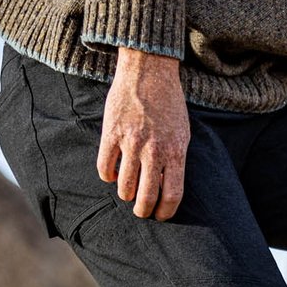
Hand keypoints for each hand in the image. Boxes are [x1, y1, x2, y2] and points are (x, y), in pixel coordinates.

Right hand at [98, 47, 189, 220]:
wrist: (148, 70)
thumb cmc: (169, 105)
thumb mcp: (182, 134)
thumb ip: (175, 161)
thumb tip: (165, 189)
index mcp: (175, 152)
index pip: (172, 195)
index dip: (166, 212)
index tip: (160, 216)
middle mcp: (154, 150)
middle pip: (147, 197)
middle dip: (143, 210)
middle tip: (140, 211)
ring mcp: (131, 142)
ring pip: (124, 186)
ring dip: (125, 194)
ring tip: (127, 192)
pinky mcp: (111, 132)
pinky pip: (104, 167)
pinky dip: (107, 176)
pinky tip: (111, 174)